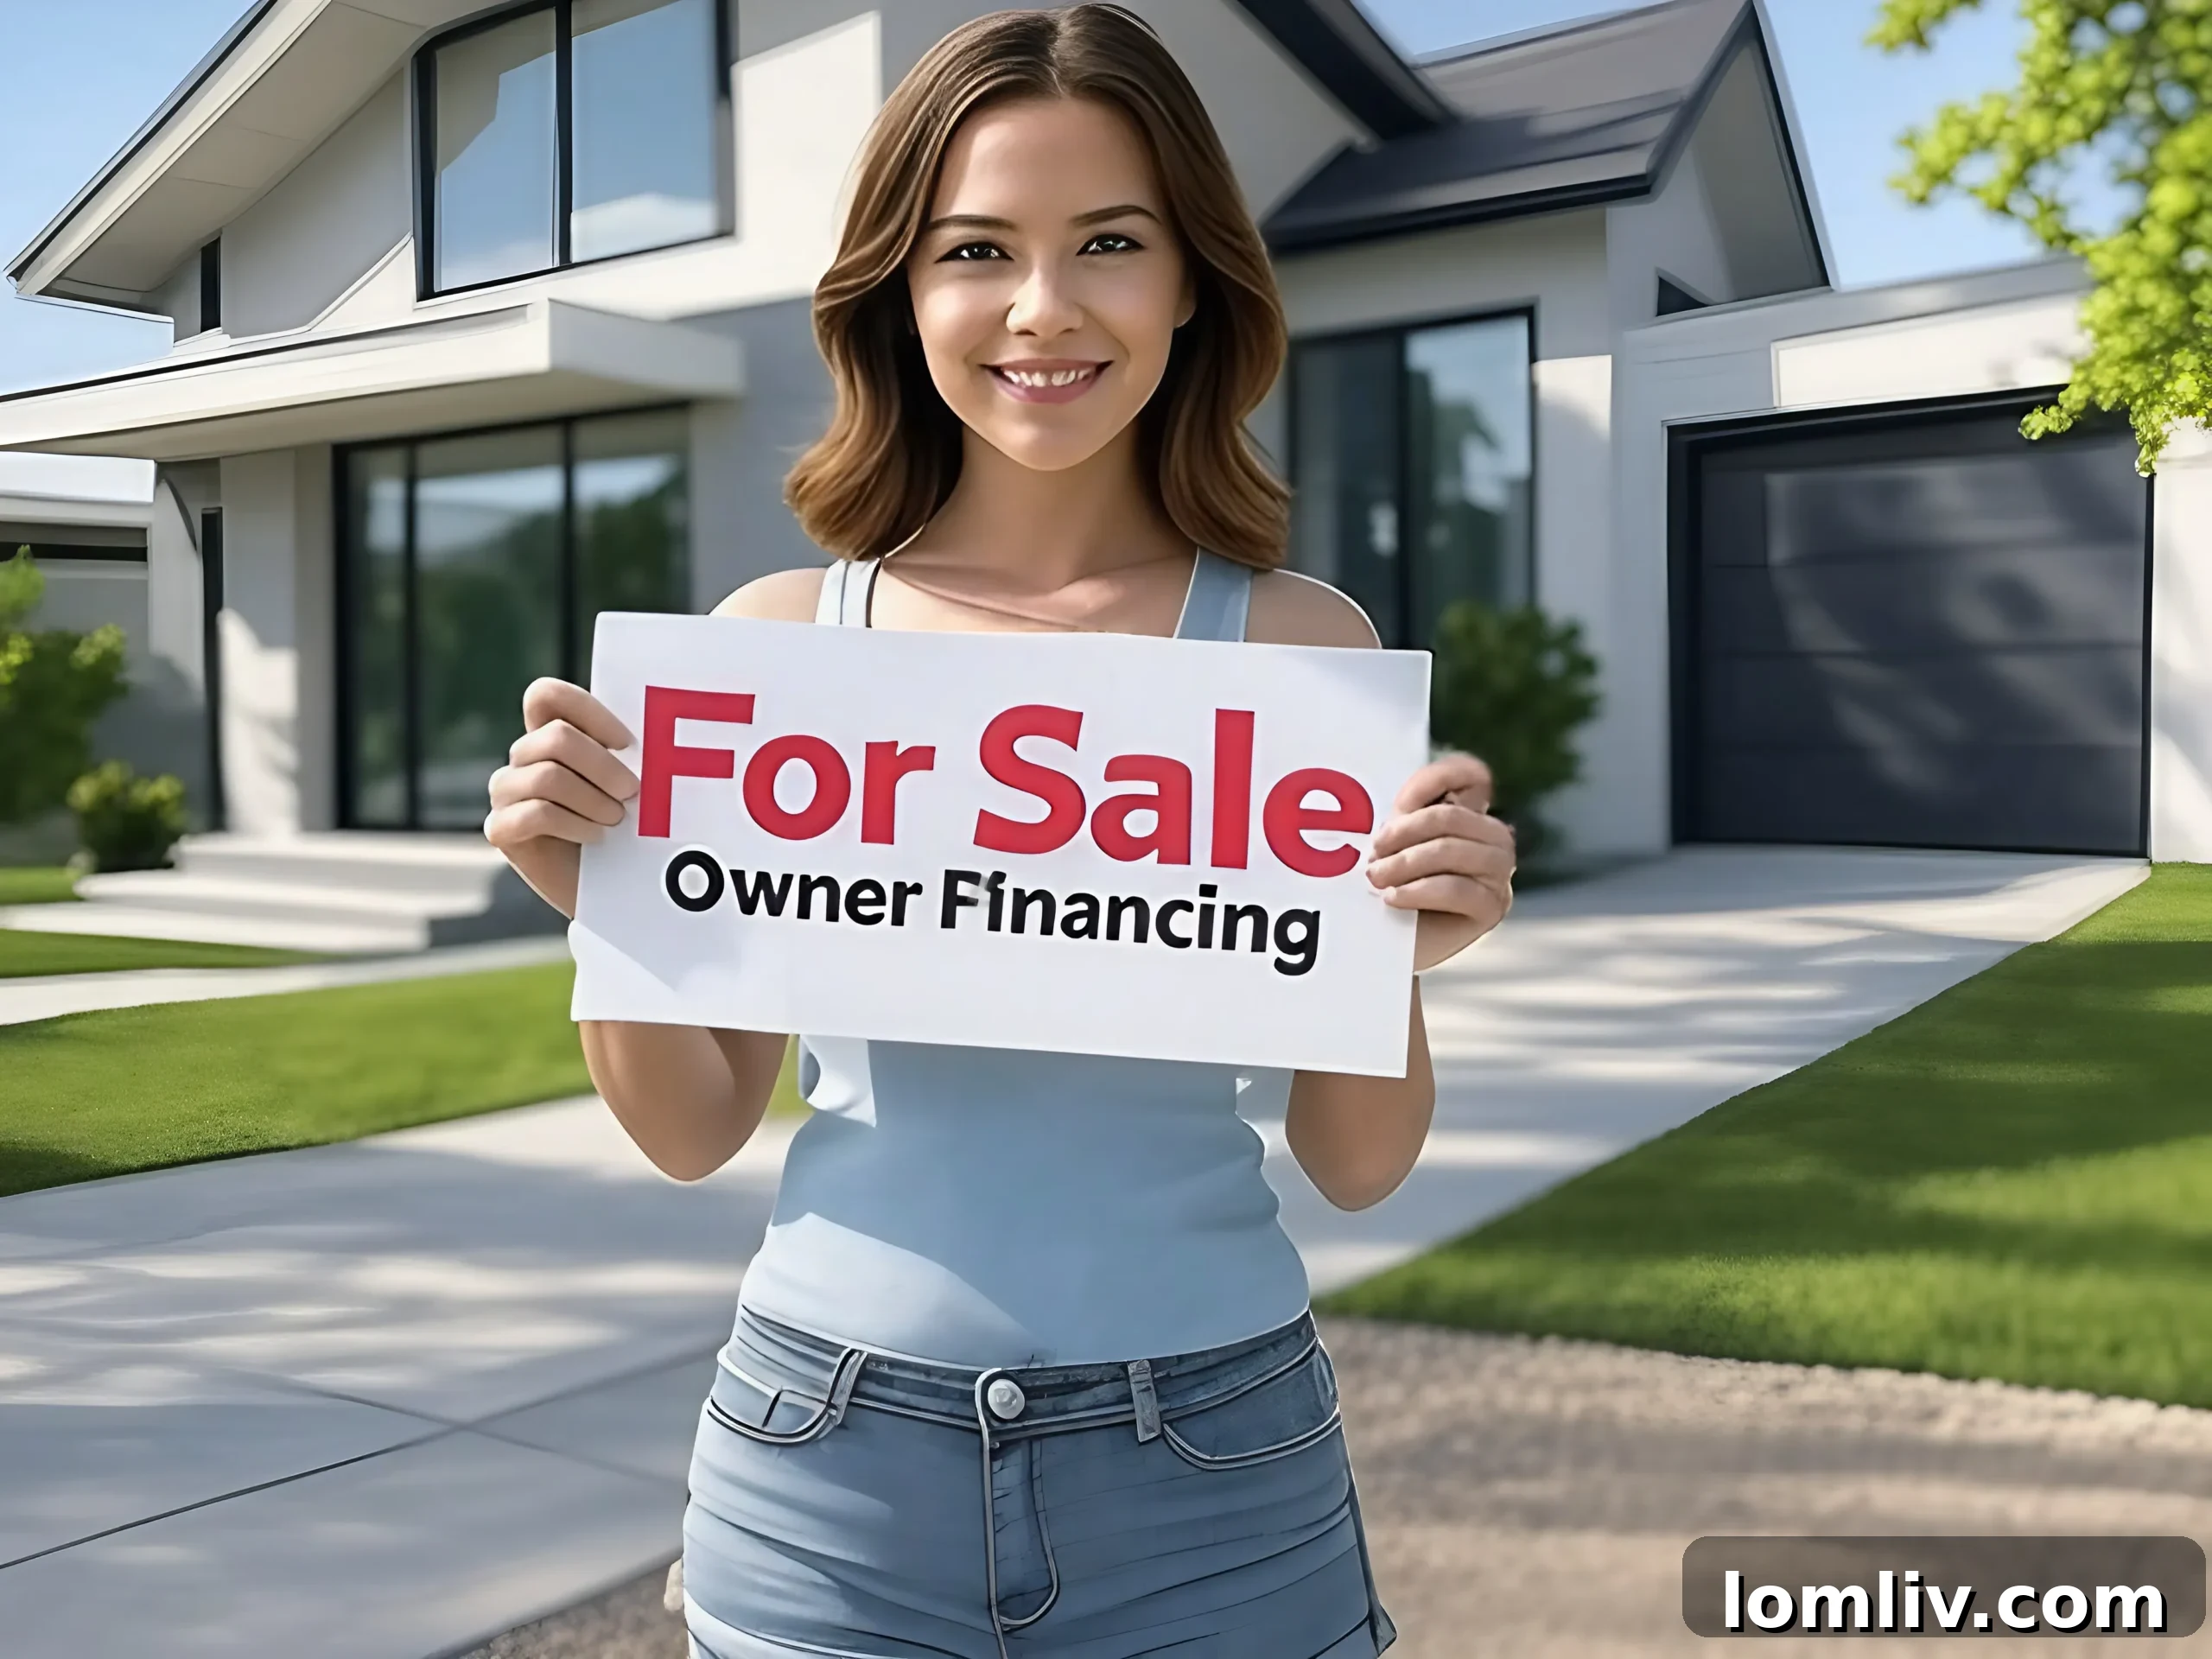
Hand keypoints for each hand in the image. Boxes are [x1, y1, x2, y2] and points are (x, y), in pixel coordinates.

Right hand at [483, 678, 639, 915]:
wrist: (613, 890)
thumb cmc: (629, 828)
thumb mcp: (634, 785)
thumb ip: (630, 755)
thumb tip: (662, 733)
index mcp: (549, 734)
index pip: (545, 695)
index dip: (586, 711)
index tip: (627, 743)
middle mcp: (522, 759)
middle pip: (555, 737)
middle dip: (603, 765)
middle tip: (632, 792)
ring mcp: (506, 792)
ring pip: (547, 777)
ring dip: (593, 800)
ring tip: (616, 820)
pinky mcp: (500, 829)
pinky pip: (535, 814)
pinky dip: (574, 825)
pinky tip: (596, 837)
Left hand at [1365, 752, 1514, 968]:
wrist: (1390, 944)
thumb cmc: (1390, 885)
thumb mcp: (1392, 841)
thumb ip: (1405, 813)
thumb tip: (1406, 806)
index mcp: (1472, 814)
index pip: (1471, 774)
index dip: (1435, 779)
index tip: (1396, 806)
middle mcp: (1494, 839)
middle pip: (1449, 816)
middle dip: (1403, 834)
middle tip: (1372, 857)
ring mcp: (1499, 873)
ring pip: (1450, 851)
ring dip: (1403, 864)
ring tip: (1376, 879)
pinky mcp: (1493, 907)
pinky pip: (1455, 889)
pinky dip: (1417, 892)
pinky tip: (1393, 899)